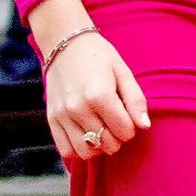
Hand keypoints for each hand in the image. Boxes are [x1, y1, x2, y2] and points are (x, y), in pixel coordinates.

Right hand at [44, 32, 150, 165]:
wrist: (65, 43)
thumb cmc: (99, 57)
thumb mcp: (123, 72)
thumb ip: (136, 100)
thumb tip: (144, 126)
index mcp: (100, 95)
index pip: (125, 132)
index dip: (131, 128)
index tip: (127, 116)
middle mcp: (79, 108)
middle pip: (107, 144)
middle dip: (117, 138)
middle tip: (115, 122)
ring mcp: (63, 115)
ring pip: (86, 152)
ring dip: (98, 146)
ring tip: (101, 131)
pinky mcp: (51, 118)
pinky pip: (66, 149)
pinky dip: (78, 148)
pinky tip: (85, 135)